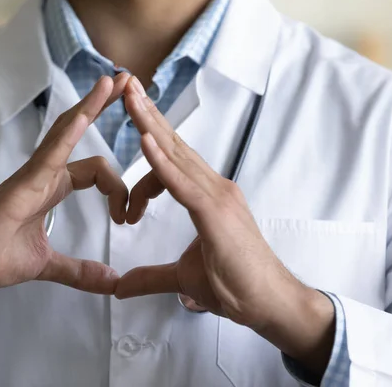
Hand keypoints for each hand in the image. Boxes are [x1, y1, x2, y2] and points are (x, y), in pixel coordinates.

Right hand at [0, 74, 130, 314]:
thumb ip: (78, 271)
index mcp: (50, 188)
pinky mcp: (19, 187)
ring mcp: (30, 177)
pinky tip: (85, 114)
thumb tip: (112, 282)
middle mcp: (42, 175)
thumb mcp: (46, 265)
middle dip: (102, 107)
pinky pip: (47, 155)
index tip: (126, 217)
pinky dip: (67, 134)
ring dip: (90, 106)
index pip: (94, 170)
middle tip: (128, 81)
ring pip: (63, 133)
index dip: (117, 187)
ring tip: (115, 81)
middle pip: (76, 132)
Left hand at [115, 76, 334, 375]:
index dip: (150, 146)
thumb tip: (121, 287)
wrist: (270, 305)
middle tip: (127, 85)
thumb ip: (150, 277)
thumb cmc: (236, 286)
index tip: (130, 129)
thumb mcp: (183, 278)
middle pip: (175, 145)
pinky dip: (161, 161)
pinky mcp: (216, 213)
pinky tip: (144, 140)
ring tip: (130, 98)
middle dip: (149, 114)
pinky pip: (183, 183)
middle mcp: (215, 188)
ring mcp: (218, 197)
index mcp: (208, 196)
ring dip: (151, 125)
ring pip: (177, 155)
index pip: (173, 162)